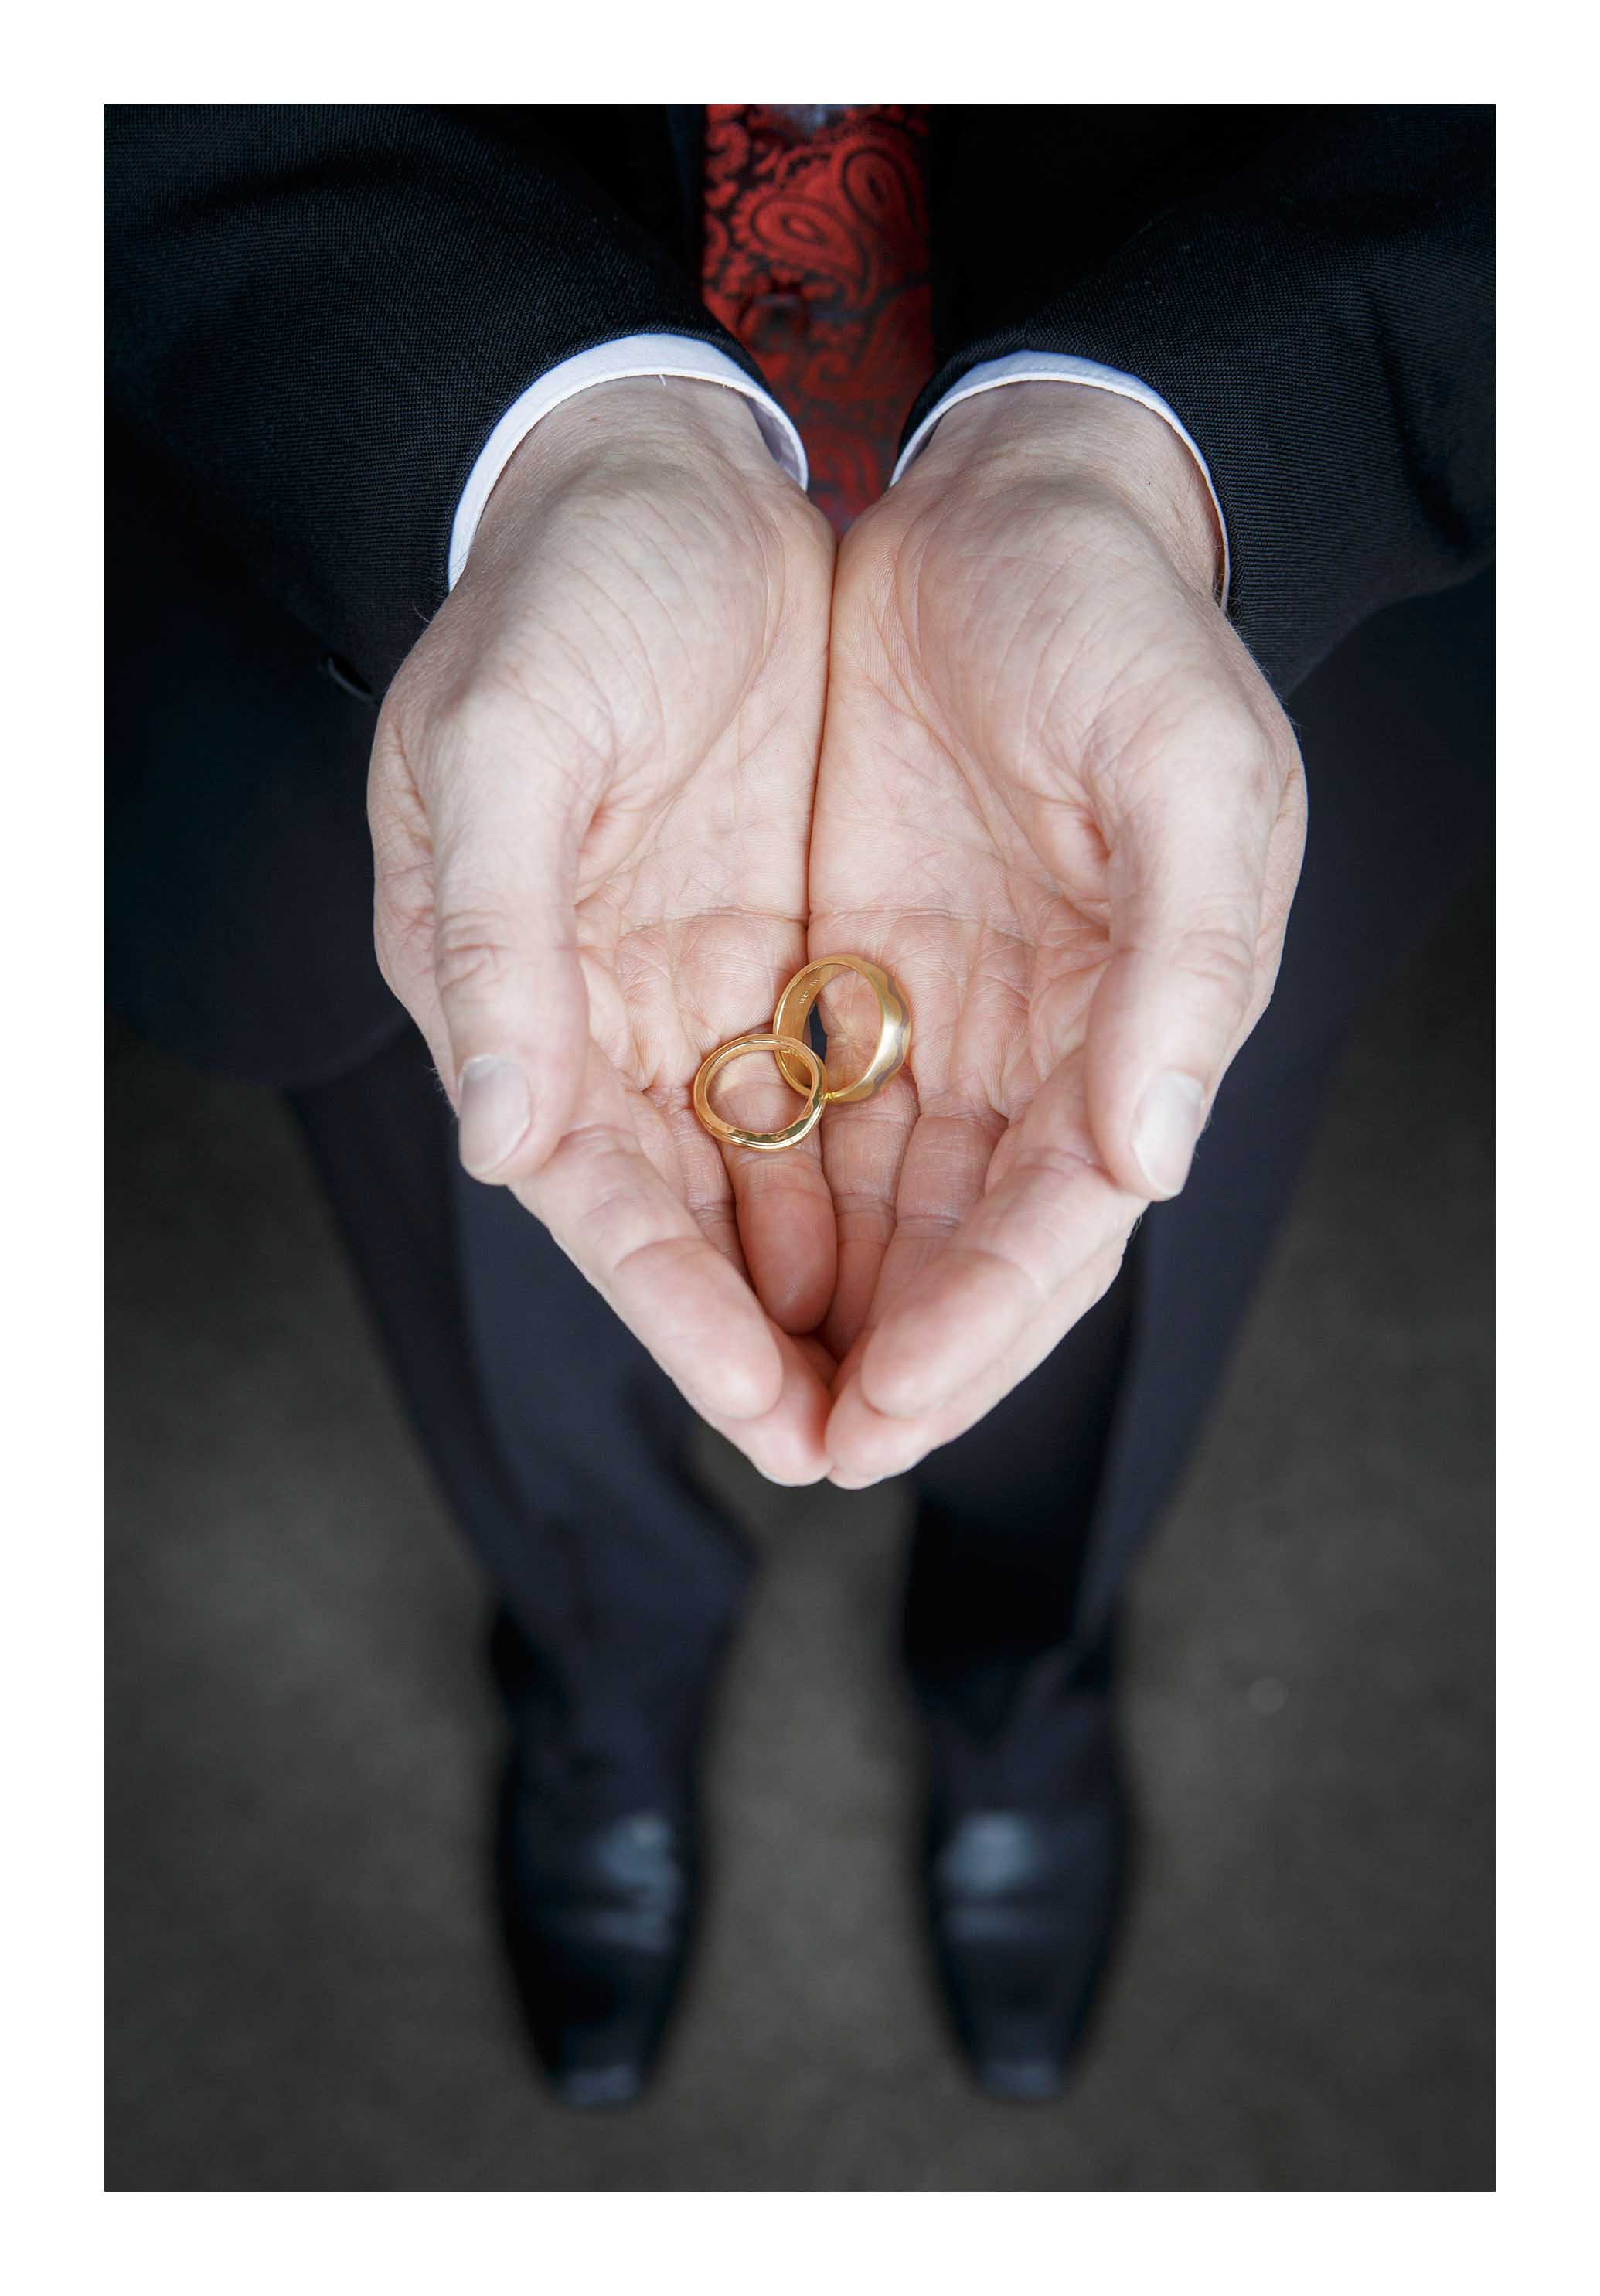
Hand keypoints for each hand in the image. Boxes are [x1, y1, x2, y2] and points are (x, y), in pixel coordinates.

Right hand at [369, 381, 836, 1481]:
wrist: (662, 466)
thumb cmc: (561, 590)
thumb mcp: (505, 741)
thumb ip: (501, 941)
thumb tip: (504, 1142)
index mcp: (512, 989)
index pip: (601, 1198)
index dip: (683, 1317)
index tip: (775, 1417)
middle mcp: (602, 1015)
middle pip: (700, 1219)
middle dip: (782, 1335)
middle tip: (872, 1445)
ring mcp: (699, 982)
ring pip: (779, 1174)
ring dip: (848, 1282)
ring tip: (928, 1387)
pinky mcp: (782, 938)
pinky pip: (843, 1087)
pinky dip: (888, 1171)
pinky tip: (955, 1243)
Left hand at [807, 385, 1306, 1482]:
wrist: (1010, 501)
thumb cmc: (1123, 624)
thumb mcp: (1192, 766)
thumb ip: (1186, 965)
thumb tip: (1150, 1163)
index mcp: (1139, 1020)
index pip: (1062, 1219)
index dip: (982, 1326)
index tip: (888, 1413)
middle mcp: (1041, 1046)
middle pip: (965, 1246)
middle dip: (894, 1357)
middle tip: (801, 1449)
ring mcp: (940, 1012)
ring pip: (876, 1205)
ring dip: (813, 1307)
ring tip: (737, 1394)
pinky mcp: (846, 964)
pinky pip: (798, 1111)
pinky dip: (757, 1195)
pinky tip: (703, 1264)